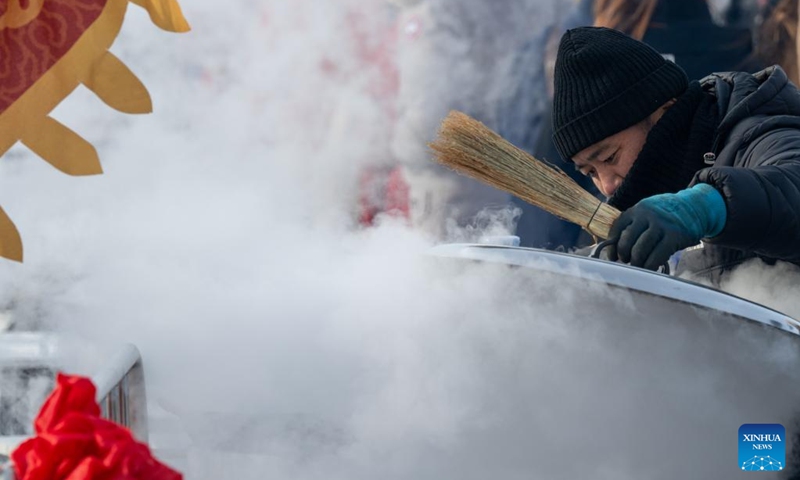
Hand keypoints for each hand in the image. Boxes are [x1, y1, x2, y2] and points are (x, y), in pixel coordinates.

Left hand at [607, 183, 726, 270]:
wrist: (694, 206)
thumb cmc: (665, 215)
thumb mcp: (647, 212)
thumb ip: (633, 224)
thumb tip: (615, 246)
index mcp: (637, 209)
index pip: (617, 228)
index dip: (612, 245)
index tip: (612, 256)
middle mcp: (647, 215)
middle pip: (627, 241)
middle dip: (624, 255)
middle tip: (626, 261)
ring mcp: (661, 225)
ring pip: (640, 250)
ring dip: (636, 262)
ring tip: (637, 265)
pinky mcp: (674, 236)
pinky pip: (657, 256)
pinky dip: (650, 265)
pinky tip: (650, 267)